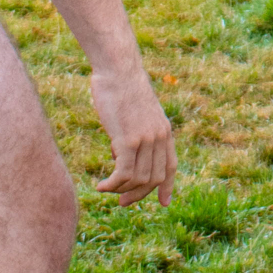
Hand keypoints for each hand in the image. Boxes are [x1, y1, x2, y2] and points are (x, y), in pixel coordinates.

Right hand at [89, 65, 176, 207]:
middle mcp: (159, 137)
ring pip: (138, 179)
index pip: (171, 166)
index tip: (164, 203)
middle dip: (138, 194)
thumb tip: (120, 155)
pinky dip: (112, 185)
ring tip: (105, 188)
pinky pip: (124, 174)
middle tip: (122, 202)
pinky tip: (101, 186)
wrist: (118, 69)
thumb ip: (135, 133)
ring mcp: (146, 139)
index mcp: (164, 131)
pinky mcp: (129, 140)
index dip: (167, 186)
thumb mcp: (135, 113)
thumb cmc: (120, 86)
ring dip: (120, 189)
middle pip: (154, 179)